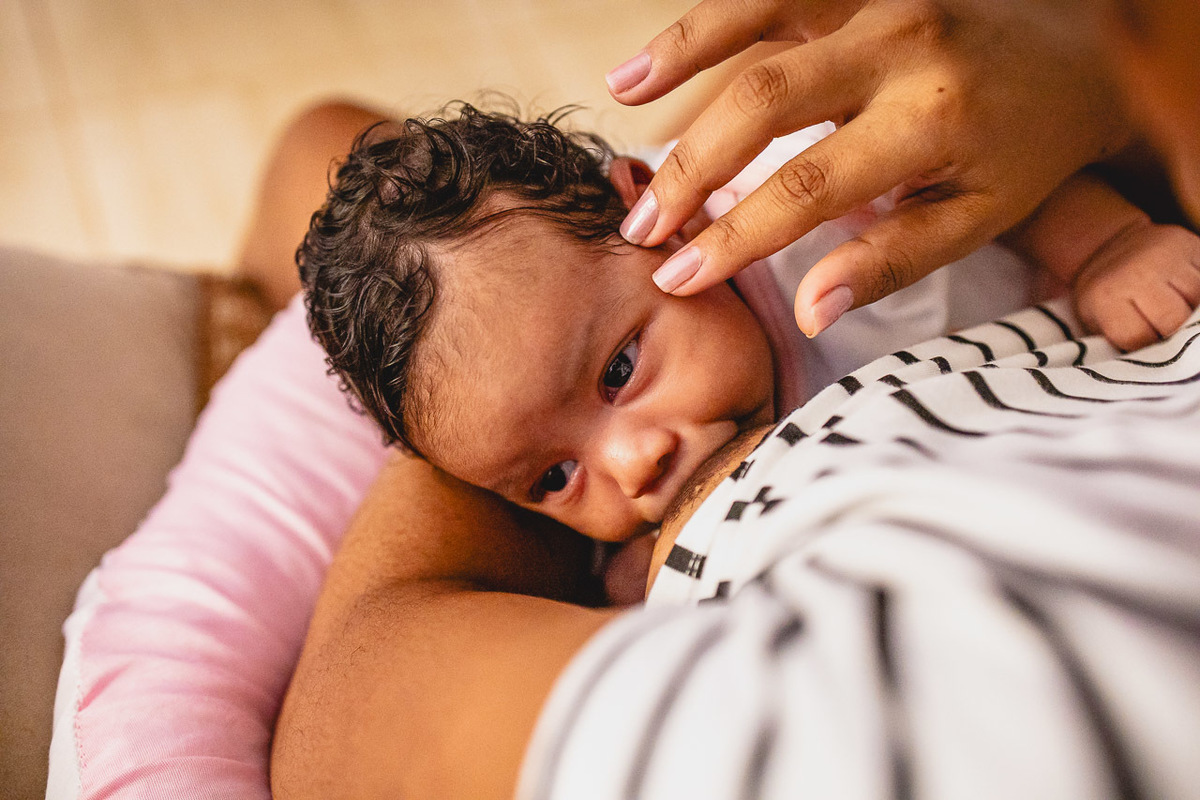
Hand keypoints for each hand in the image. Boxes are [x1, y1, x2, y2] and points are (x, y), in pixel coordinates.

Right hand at [608, 0, 1128, 335]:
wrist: (1086, 51)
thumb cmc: (1028, 147)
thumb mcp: (978, 219)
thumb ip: (892, 261)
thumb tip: (811, 311)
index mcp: (934, 120)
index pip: (809, 187)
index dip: (735, 237)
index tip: (680, 277)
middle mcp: (901, 47)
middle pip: (764, 103)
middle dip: (692, 168)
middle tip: (642, 227)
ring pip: (758, 17)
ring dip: (679, 57)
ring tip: (619, 99)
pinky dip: (709, 19)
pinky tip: (656, 55)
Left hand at [1072, 221, 1199, 351]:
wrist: (1109, 245)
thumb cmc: (1104, 294)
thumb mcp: (1096, 320)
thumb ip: (1123, 341)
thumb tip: (1157, 366)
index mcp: (1107, 296)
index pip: (1140, 338)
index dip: (1150, 351)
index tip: (1152, 351)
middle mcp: (1138, 274)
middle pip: (1176, 321)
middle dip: (1177, 336)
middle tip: (1172, 338)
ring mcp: (1168, 256)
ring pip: (1199, 301)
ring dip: (1195, 316)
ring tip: (1184, 319)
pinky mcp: (1193, 245)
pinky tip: (1193, 304)